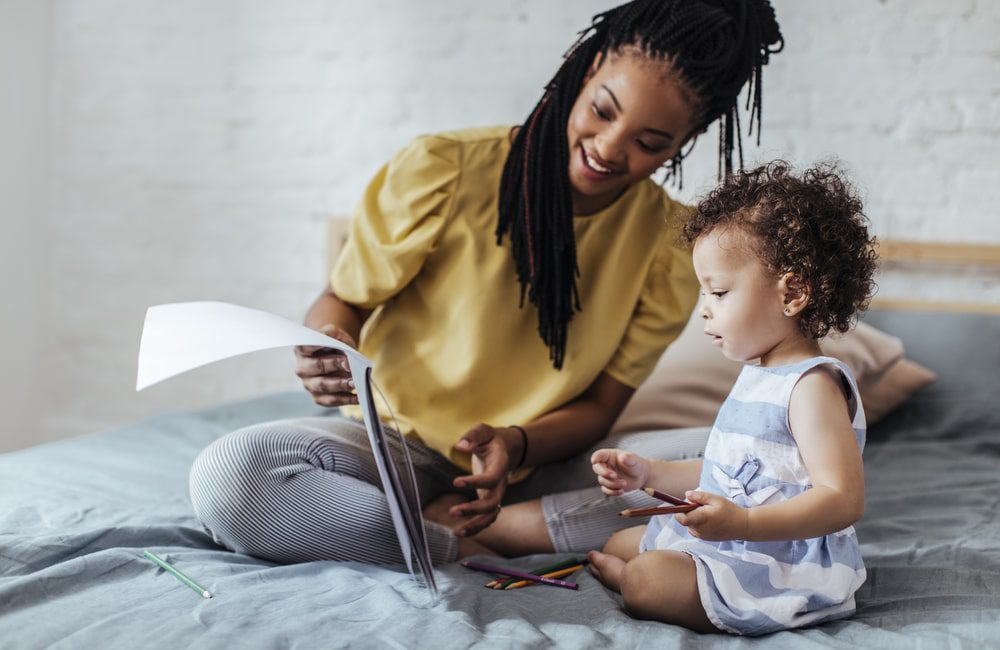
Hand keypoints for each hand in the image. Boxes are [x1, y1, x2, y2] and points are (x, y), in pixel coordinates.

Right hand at [294, 324, 358, 406]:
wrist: (335, 355)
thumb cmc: (334, 344)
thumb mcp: (335, 334)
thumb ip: (333, 335)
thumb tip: (340, 349)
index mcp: (302, 349)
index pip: (306, 346)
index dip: (320, 346)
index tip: (333, 347)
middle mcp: (302, 368)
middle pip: (317, 367)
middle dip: (334, 366)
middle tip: (349, 365)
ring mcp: (309, 384)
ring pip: (323, 386)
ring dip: (340, 385)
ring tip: (355, 383)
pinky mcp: (318, 397)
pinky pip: (330, 400)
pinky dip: (345, 399)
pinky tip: (358, 397)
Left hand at [448, 423, 512, 537]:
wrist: (507, 448)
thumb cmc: (492, 439)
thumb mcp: (483, 431)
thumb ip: (473, 436)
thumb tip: (460, 447)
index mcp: (500, 465)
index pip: (491, 479)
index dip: (475, 482)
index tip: (455, 481)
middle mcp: (501, 483)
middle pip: (493, 502)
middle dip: (474, 510)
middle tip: (452, 511)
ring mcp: (497, 493)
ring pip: (491, 515)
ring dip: (475, 526)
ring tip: (456, 532)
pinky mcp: (490, 499)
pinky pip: (487, 518)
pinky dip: (476, 527)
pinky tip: (460, 531)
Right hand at [591, 448, 649, 495]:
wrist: (641, 476)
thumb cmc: (637, 465)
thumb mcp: (634, 460)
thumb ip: (629, 458)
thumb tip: (623, 457)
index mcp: (610, 456)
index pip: (599, 455)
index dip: (595, 457)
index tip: (594, 461)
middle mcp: (606, 465)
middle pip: (597, 468)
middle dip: (604, 473)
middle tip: (614, 476)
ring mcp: (606, 476)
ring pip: (602, 481)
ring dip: (612, 484)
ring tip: (624, 483)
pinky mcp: (609, 485)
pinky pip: (605, 490)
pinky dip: (612, 492)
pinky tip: (621, 491)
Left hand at [674, 490, 749, 540]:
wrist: (742, 526)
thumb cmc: (730, 511)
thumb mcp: (716, 499)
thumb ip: (700, 497)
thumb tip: (686, 495)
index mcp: (702, 519)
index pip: (682, 518)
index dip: (679, 511)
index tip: (685, 504)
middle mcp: (700, 530)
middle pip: (685, 520)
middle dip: (688, 512)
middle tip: (701, 506)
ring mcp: (702, 536)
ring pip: (689, 525)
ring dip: (693, 518)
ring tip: (707, 513)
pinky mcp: (705, 539)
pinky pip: (695, 529)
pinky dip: (698, 523)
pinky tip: (709, 520)